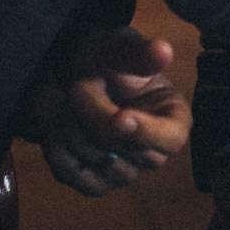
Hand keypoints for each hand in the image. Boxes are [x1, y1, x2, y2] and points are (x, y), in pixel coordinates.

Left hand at [28, 27, 189, 196]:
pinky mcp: (91, 181)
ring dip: (72, 125)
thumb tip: (163, 51)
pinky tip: (58, 119)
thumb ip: (138, 53)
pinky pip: (71, 171)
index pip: (173, 139)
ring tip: (66, 97)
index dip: (149, 132)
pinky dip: (56, 143)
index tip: (122, 116)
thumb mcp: (117, 47)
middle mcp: (151, 150)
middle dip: (95, 115)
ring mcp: (123, 170)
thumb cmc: (100, 58)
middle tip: (77, 85)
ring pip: (95, 159)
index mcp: (172, 117)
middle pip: (128, 149)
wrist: (65, 74)